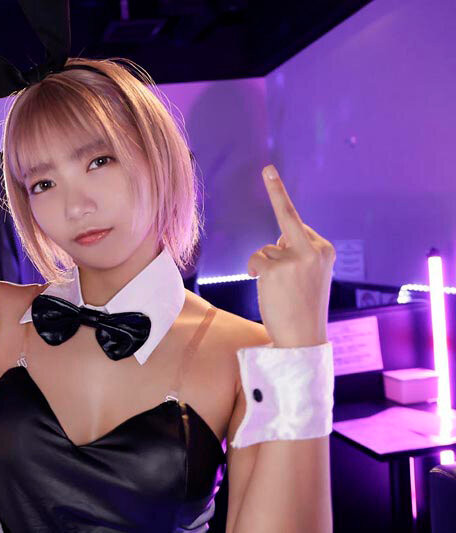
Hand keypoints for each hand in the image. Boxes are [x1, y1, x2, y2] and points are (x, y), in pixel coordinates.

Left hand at [246, 165, 335, 347]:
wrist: (303, 338)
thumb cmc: (302, 307)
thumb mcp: (309, 275)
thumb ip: (296, 254)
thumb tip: (274, 243)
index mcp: (324, 249)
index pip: (297, 221)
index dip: (280, 198)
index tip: (268, 170)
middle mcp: (313, 249)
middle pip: (285, 221)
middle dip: (277, 192)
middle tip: (268, 168)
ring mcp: (295, 258)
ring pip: (266, 250)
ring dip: (265, 267)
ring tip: (280, 290)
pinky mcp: (275, 269)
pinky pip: (255, 261)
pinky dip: (255, 273)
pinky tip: (268, 289)